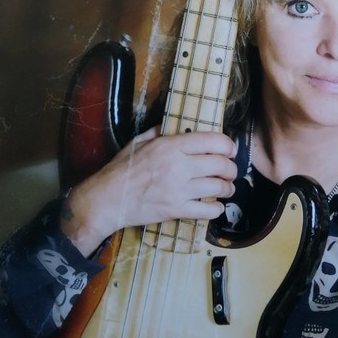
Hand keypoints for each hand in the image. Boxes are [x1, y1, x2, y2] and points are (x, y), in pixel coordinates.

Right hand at [60, 126, 236, 255]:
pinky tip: (216, 207)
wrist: (106, 199)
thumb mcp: (139, 142)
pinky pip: (207, 211)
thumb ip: (159, 131)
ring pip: (218, 187)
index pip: (212, 141)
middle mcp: (178, 166)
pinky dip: (217, 209)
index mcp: (170, 146)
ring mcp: (178, 189)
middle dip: (231, 168)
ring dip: (228, 188)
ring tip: (227, 188)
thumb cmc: (121, 169)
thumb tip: (176, 126)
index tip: (231, 150)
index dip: (228, 145)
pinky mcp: (176, 209)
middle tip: (231, 171)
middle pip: (221, 164)